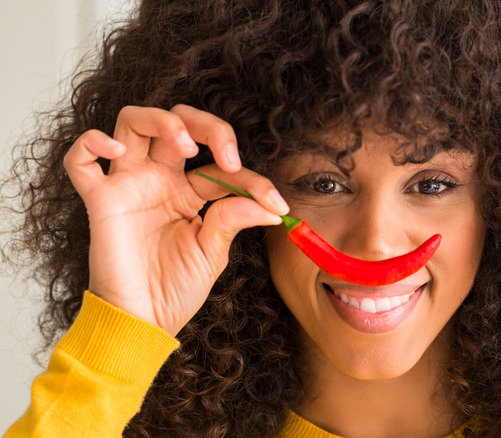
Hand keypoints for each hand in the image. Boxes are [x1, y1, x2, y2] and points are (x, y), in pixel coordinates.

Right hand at [63, 104, 287, 335]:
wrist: (143, 323)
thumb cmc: (175, 290)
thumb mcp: (213, 251)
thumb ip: (234, 219)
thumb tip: (272, 205)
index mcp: (188, 192)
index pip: (220, 166)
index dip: (252, 180)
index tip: (276, 204)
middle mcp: (158, 180)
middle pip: (176, 121)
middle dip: (207, 126)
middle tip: (229, 158)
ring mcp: (128, 185)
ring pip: (132, 122)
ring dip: (161, 120)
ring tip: (185, 146)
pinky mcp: (100, 201)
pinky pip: (80, 159)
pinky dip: (92, 142)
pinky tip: (116, 151)